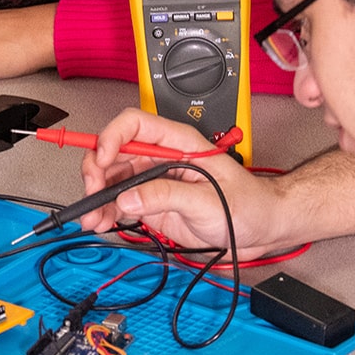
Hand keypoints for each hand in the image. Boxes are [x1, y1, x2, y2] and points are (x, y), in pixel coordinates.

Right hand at [77, 109, 289, 254]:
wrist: (262, 229)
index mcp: (178, 143)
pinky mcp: (152, 204)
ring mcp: (154, 182)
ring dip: (97, 197)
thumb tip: (129, 197)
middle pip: (114, 153)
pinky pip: (119, 203)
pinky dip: (106, 212)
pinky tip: (102, 222)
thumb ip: (167, 196)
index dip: (112, 137)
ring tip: (93, 218)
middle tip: (92, 193)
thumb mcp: (209, 200)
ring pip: (112, 180)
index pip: (135, 125)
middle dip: (97, 172)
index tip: (103, 160)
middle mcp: (162, 158)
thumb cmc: (249, 205)